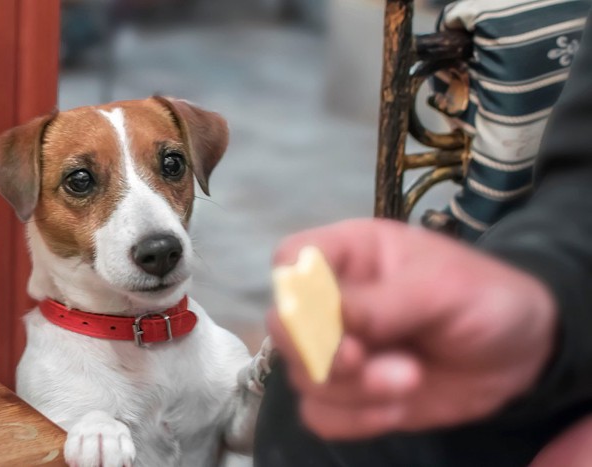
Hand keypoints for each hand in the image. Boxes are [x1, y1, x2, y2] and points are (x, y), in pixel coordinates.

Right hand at [268, 219, 555, 439]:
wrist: (520, 354)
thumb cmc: (484, 297)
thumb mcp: (442, 288)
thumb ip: (382, 302)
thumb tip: (327, 318)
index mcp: (351, 255)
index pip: (292, 258)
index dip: (294, 287)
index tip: (325, 314)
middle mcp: (334, 301)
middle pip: (283, 325)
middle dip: (320, 351)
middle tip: (362, 359)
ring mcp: (340, 349)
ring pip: (302, 376)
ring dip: (351, 390)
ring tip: (410, 380)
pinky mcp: (352, 394)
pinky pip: (321, 414)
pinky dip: (353, 420)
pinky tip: (396, 410)